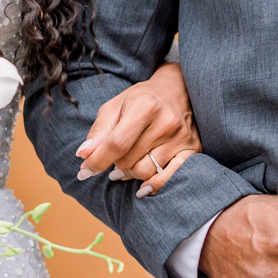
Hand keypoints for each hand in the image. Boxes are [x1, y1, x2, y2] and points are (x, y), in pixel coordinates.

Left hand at [75, 63, 200, 195]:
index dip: (96, 161)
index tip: (84, 172)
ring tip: (127, 165)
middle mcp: (166, 122)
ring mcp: (181, 137)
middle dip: (115, 165)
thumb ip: (99, 131)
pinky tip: (143, 188)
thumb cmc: (140, 99)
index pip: (116, 144)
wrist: (177, 90)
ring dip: (130, 174)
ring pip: (146, 172)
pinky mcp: (193, 149)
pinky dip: (154, 186)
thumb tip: (83, 156)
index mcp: (144, 106)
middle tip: (114, 160)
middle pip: (129, 161)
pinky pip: (170, 177)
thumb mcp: (115, 106)